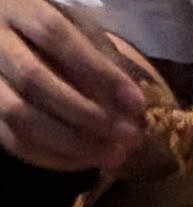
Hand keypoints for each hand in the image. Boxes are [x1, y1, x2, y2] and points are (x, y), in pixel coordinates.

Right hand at [0, 0, 147, 170]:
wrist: (10, 47)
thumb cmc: (52, 39)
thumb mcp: (74, 31)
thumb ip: (95, 59)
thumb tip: (130, 106)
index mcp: (17, 8)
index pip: (54, 35)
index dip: (97, 70)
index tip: (135, 102)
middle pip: (34, 79)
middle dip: (87, 113)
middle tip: (128, 135)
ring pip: (20, 116)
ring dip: (73, 143)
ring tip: (114, 155)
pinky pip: (15, 142)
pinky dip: (54, 157)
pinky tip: (88, 161)